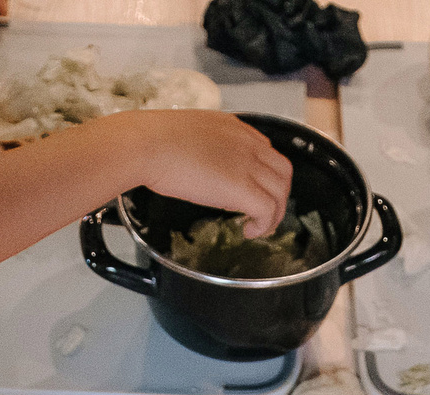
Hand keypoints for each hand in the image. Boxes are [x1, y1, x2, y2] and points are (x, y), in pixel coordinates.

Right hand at [92, 109, 292, 237]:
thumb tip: (197, 163)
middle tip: (262, 212)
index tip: (252, 189)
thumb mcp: (187, 134)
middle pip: (282, 171)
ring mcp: (247, 165)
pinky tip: (249, 231)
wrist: (146, 144)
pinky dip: (265, 224)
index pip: (265, 150)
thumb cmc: (152, 140)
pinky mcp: (242, 188)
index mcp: (233, 128)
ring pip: (280, 192)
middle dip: (277, 194)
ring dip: (274, 213)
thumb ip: (202, 146)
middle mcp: (247, 143)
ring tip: (258, 226)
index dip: (264, 173)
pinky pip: (268, 210)